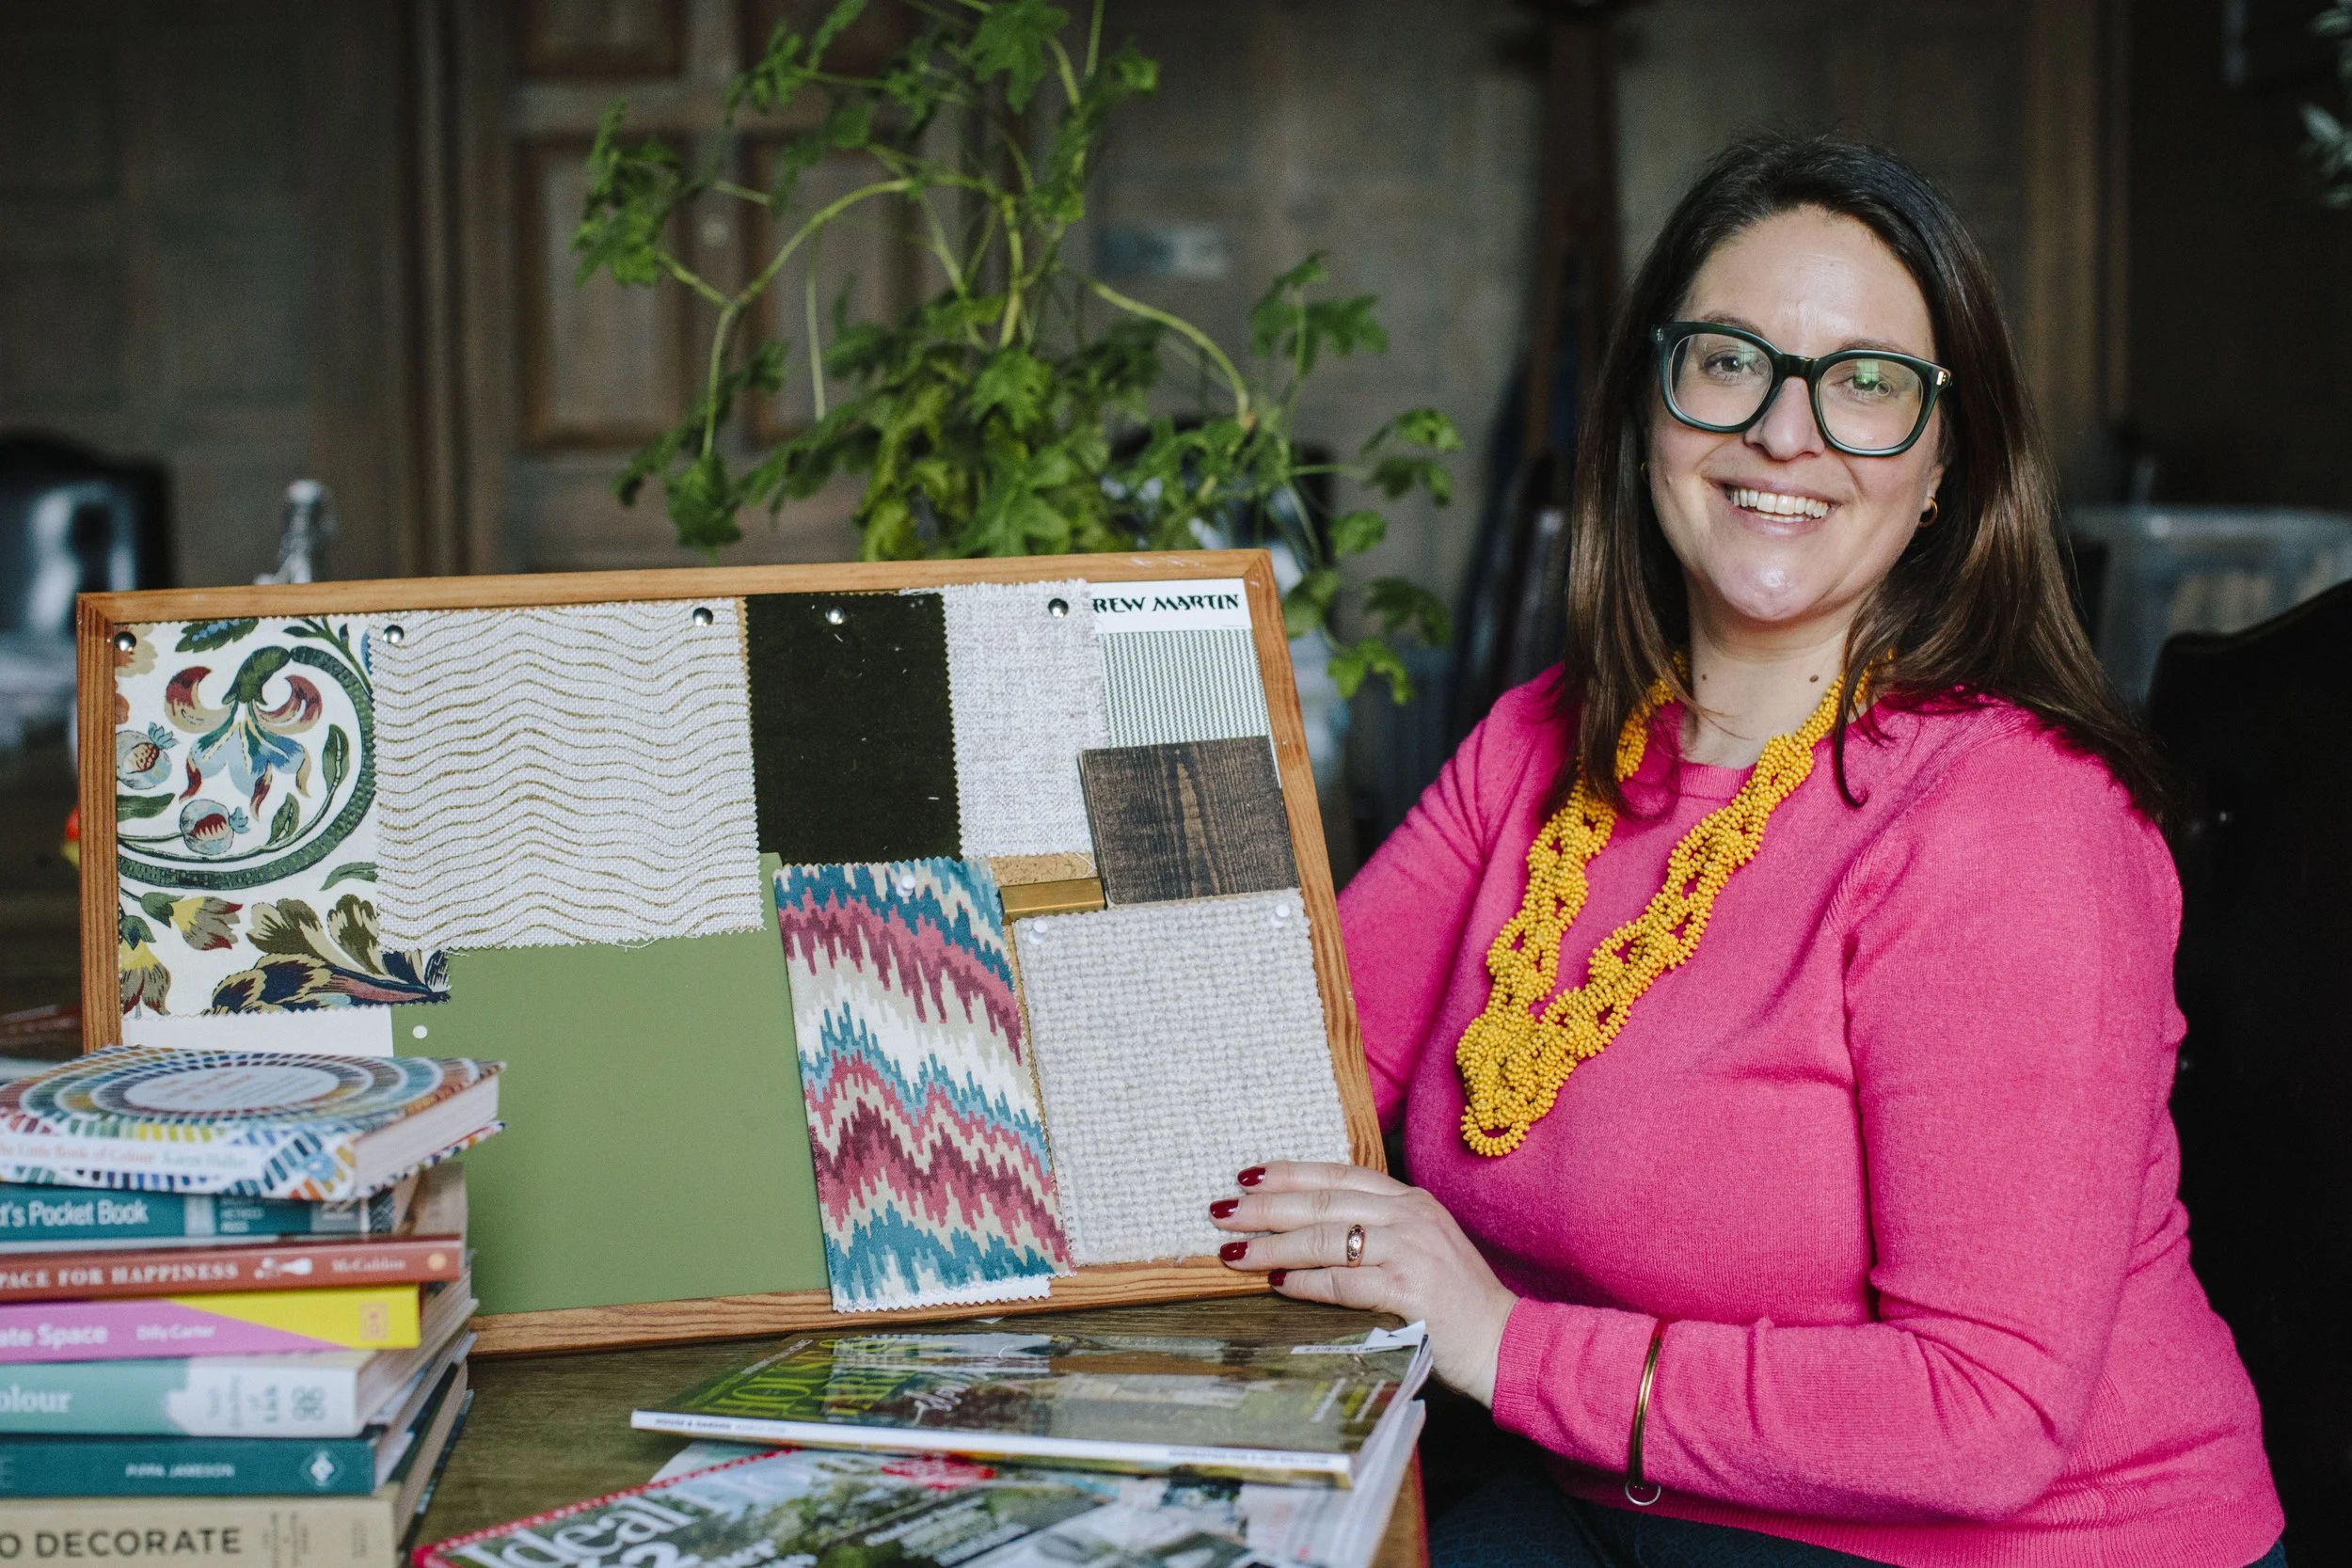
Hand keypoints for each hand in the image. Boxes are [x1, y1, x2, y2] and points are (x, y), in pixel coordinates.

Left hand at [1210, 1161, 1518, 1404]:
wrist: (1504, 1341)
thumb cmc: (1455, 1301)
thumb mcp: (1419, 1247)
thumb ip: (1375, 1230)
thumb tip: (1307, 1230)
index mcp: (1410, 1200)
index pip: (1338, 1174)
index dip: (1290, 1173)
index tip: (1248, 1175)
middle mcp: (1410, 1216)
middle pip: (1323, 1202)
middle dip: (1266, 1207)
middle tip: (1221, 1212)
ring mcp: (1412, 1250)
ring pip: (1326, 1238)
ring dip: (1273, 1245)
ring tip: (1235, 1253)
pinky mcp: (1411, 1290)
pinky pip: (1344, 1281)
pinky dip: (1305, 1282)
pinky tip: (1276, 1283)